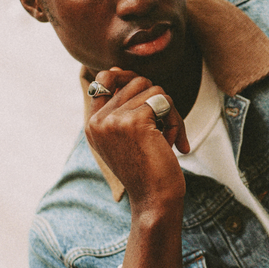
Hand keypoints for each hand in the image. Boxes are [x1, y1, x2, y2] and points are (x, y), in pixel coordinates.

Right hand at [85, 67, 189, 216]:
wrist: (154, 199)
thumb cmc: (146, 171)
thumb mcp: (126, 137)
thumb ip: (120, 106)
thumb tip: (116, 67)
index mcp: (93, 125)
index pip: (102, 80)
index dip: (125, 77)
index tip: (144, 98)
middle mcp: (98, 121)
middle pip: (136, 82)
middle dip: (158, 101)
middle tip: (165, 128)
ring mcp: (114, 119)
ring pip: (154, 89)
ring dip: (170, 112)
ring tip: (168, 138)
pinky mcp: (135, 120)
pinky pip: (164, 100)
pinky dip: (175, 120)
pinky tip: (173, 143)